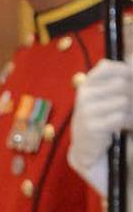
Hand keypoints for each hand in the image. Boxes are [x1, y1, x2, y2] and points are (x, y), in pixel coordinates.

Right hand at [68, 58, 132, 190]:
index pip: (108, 68)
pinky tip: (127, 127)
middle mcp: (83, 95)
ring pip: (123, 101)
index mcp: (87, 85)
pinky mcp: (92, 127)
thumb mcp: (105, 98)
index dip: (127, 71)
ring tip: (130, 118)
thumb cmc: (101, 120)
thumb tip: (132, 62)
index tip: (132, 80)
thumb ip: (118, 81)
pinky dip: (129, 122)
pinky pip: (120, 117)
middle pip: (121, 84)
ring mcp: (86, 111)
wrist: (87, 149)